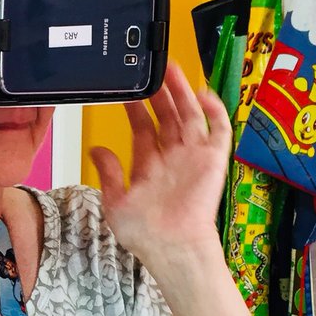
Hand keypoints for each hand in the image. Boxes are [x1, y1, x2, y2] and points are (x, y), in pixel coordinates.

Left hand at [89, 61, 231, 258]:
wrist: (172, 247)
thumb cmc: (144, 233)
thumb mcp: (116, 202)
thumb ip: (109, 173)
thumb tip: (96, 149)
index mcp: (149, 165)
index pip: (143, 128)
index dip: (136, 108)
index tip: (127, 89)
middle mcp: (172, 157)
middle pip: (167, 115)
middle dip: (159, 92)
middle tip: (150, 68)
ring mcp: (194, 156)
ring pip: (190, 114)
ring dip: (182, 92)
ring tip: (172, 68)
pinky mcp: (214, 159)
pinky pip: (219, 130)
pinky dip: (214, 110)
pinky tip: (201, 93)